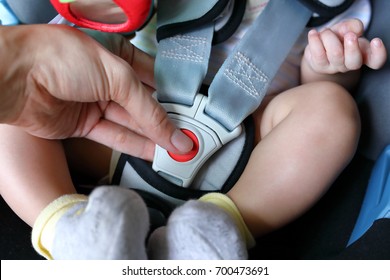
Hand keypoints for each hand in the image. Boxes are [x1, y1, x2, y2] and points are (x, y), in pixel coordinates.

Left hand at [0, 25, 191, 160]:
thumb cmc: (60, 58)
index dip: (174, 97)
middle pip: (145, 104)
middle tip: (189, 137)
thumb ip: (147, 108)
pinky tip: (155, 153)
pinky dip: (135, 146)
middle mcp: (108, 79)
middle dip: (166, 121)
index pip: (155, 79)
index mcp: (118, 55)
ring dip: (154, 137)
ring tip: (177, 150)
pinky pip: (115, 136)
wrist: (15, 78)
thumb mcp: (116, 75)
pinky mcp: (85, 124)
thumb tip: (172, 132)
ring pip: (132, 123)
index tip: (192, 114)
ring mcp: (96, 102)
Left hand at [303, 19, 386, 73]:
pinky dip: (315, 40)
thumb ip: (351, 26)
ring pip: (335, 53)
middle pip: (354, 62)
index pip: (375, 60)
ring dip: (330, 36)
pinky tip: (313, 33)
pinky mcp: (319, 66)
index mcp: (363, 54)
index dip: (378, 53)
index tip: (376, 41)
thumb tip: (350, 30)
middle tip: (350, 35)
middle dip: (352, 47)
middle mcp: (349, 64)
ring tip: (326, 31)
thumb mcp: (347, 28)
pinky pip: (318, 54)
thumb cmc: (337, 37)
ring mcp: (334, 67)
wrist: (318, 47)